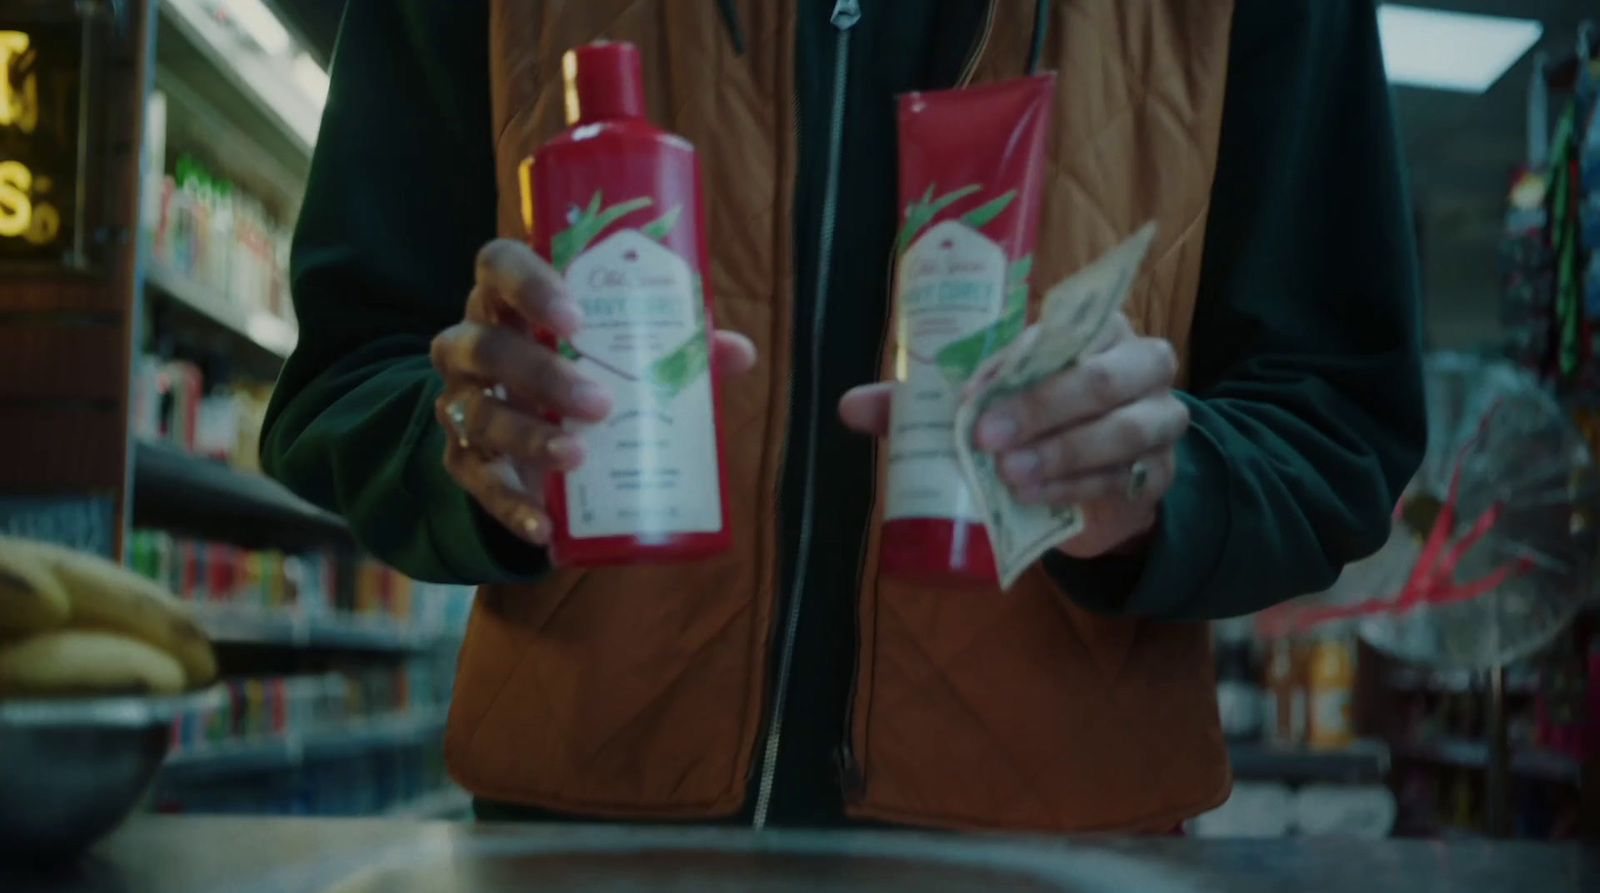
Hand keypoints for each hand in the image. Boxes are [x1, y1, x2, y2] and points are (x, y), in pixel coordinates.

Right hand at [430, 239, 755, 544]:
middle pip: (487, 346)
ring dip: (529, 437)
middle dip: (542, 375)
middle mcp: (472, 345)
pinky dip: (511, 506)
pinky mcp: (462, 461)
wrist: (521, 433)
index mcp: (510, 302)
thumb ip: (673, 346)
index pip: (499, 267)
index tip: (577, 319)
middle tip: (600, 403)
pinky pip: (478, 484)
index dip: (531, 287)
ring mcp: (462, 404)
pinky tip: (543, 525)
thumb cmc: (577, 369)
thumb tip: (739, 352)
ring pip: (478, 415)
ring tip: (577, 456)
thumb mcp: (619, 352)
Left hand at [839, 314, 1186, 559]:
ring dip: (1061, 454)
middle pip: (1102, 378)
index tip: (973, 391)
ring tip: (1009, 476)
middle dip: (1043, 407)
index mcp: (1095, 327)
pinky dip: (1074, 488)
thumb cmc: (1038, 421)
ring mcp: (1158, 420)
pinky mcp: (1157, 473)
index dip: (1019, 358)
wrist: (1099, 482)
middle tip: (987, 439)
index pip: (1064, 330)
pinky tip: (1035, 497)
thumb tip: (850, 408)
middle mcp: (1139, 364)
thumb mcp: (985, 402)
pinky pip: (1120, 479)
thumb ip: (926, 401)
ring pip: (1120, 431)